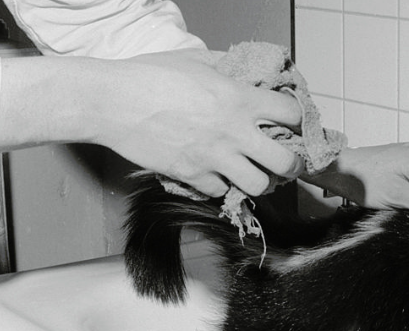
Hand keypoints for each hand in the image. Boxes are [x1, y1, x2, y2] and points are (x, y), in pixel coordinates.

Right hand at [0, 50, 303, 197]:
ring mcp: (214, 158)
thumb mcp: (195, 61)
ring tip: (256, 174)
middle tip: (286, 162)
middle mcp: (234, 132)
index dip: (297, 120)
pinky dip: (223, 187)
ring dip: (261, 181)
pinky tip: (219, 175)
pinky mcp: (193, 175)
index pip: (292, 115)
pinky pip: (222, 192)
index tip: (292, 124)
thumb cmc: (149, 75)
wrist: (111, 101)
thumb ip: (227, 68)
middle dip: (292, 165)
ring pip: (259, 186)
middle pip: (286, 162)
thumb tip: (245, 72)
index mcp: (239, 99)